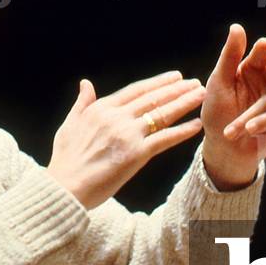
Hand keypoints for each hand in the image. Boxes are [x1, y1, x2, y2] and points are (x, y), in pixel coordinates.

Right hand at [47, 71, 206, 209]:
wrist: (64, 187)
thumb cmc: (65, 160)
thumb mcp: (69, 125)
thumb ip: (82, 103)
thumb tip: (85, 83)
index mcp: (102, 109)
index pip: (136, 90)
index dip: (158, 82)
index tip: (175, 77)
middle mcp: (117, 117)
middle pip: (153, 99)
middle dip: (177, 89)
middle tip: (196, 82)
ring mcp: (128, 135)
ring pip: (162, 114)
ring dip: (184, 103)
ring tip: (200, 95)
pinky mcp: (136, 154)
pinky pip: (164, 139)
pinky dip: (182, 131)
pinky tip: (196, 125)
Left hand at [201, 23, 265, 189]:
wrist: (223, 147)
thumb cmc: (218, 112)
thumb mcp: (219, 84)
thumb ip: (229, 57)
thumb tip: (237, 27)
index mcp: (253, 68)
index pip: (261, 54)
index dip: (263, 50)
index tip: (264, 45)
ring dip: (250, 115)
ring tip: (231, 131)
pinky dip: (263, 122)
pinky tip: (249, 130)